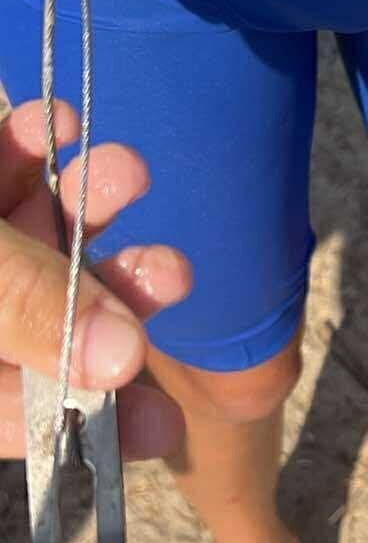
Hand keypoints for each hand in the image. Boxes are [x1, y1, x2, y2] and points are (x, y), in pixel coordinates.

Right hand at [0, 101, 190, 457]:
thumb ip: (28, 308)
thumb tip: (123, 359)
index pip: (17, 414)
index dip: (93, 421)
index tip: (166, 422)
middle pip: (44, 322)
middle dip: (116, 294)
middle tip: (175, 271)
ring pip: (33, 239)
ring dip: (88, 205)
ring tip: (130, 170)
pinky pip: (0, 170)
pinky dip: (29, 144)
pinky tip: (59, 120)